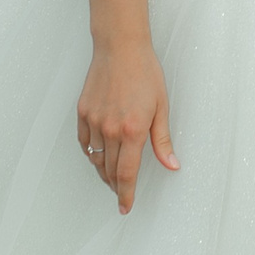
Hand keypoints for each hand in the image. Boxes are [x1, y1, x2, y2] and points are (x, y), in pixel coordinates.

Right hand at [77, 36, 177, 212]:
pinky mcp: (82, 112)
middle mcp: (109, 129)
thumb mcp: (162, 107)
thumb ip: (162, 140)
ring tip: (112, 176)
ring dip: (103, 172)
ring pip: (95, 159)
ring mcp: (93, 121)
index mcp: (132, 130)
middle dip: (116, 186)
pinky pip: (83, 143)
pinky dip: (91, 153)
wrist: (120, 48)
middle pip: (109, 171)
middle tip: (122, 193)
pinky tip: (99, 155)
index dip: (126, 194)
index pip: (126, 174)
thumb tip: (172, 165)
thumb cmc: (145, 73)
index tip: (126, 207)